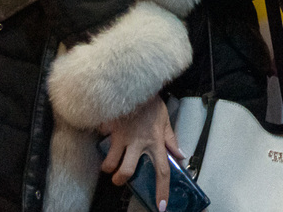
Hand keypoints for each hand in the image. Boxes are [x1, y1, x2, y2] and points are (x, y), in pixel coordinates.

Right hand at [98, 95, 181, 211]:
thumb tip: (180, 155)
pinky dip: (103, 139)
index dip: (162, 190)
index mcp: (156, 141)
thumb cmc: (152, 104)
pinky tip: (105, 132)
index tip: (161, 207)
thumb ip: (171, 139)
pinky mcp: (110, 129)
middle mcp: (139, 142)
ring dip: (107, 166)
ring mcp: (122, 137)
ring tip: (109, 163)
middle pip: (126, 172)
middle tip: (118, 178)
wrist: (137, 83)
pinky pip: (103, 140)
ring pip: (110, 162)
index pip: (162, 170)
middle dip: (119, 180)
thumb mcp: (165, 120)